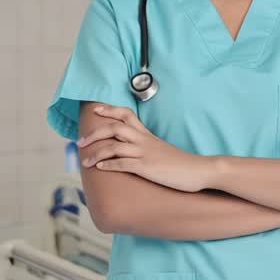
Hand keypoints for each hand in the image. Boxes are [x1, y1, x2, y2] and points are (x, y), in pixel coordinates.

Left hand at [77, 105, 215, 192]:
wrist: (199, 170)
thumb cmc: (181, 163)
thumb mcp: (161, 150)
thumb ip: (147, 148)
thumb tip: (134, 152)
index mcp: (147, 135)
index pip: (126, 115)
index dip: (109, 110)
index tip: (96, 109)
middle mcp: (144, 141)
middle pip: (114, 128)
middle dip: (94, 134)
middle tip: (80, 142)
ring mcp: (145, 153)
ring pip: (114, 146)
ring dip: (96, 153)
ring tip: (85, 161)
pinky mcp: (147, 168)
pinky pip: (123, 164)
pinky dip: (108, 165)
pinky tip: (100, 168)